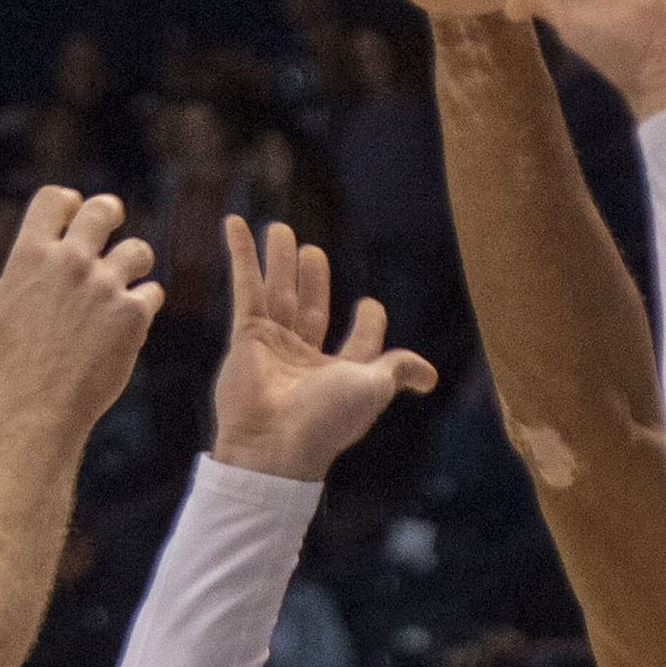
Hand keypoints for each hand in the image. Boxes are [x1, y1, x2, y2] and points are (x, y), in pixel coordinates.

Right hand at [0, 188, 161, 435]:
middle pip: (102, 211)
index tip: (74, 208)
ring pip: (138, 250)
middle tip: (111, 220)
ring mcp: (105, 287)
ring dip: (135, 259)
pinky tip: (135, 313)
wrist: (37, 409)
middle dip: (108, 212)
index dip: (67, 200)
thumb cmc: (0, 363)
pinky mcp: (133, 315)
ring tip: (131, 271)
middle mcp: (71, 262)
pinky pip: (152, 292)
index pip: (55, 199)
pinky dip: (145, 301)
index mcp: (31, 254)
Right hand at [210, 218, 436, 480]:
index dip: (368, 322)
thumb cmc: (327, 419)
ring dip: (279, 261)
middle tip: (312, 251)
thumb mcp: (373, 389)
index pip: (359, 340)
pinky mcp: (247, 336)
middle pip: (312, 308)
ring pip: (279, 293)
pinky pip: (245, 288)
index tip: (370, 306)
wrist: (273, 443)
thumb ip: (397, 371)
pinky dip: (241, 255)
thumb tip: (429, 376)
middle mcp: (308, 358)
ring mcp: (276, 346)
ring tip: (280, 229)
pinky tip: (236, 224)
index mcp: (343, 373)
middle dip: (312, 280)